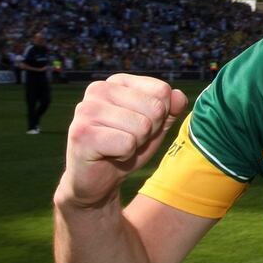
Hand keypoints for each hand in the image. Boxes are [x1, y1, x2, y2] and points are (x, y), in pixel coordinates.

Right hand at [58, 74, 188, 208]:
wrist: (96, 181)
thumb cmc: (125, 148)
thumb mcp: (155, 127)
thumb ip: (170, 109)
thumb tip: (179, 96)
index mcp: (117, 82)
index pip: (162, 90)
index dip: (160, 116)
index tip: (139, 126)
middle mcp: (98, 89)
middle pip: (155, 108)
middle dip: (149, 132)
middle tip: (128, 140)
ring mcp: (87, 110)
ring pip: (143, 126)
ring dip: (136, 144)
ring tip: (117, 147)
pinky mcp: (82, 134)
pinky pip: (127, 144)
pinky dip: (125, 155)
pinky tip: (108, 154)